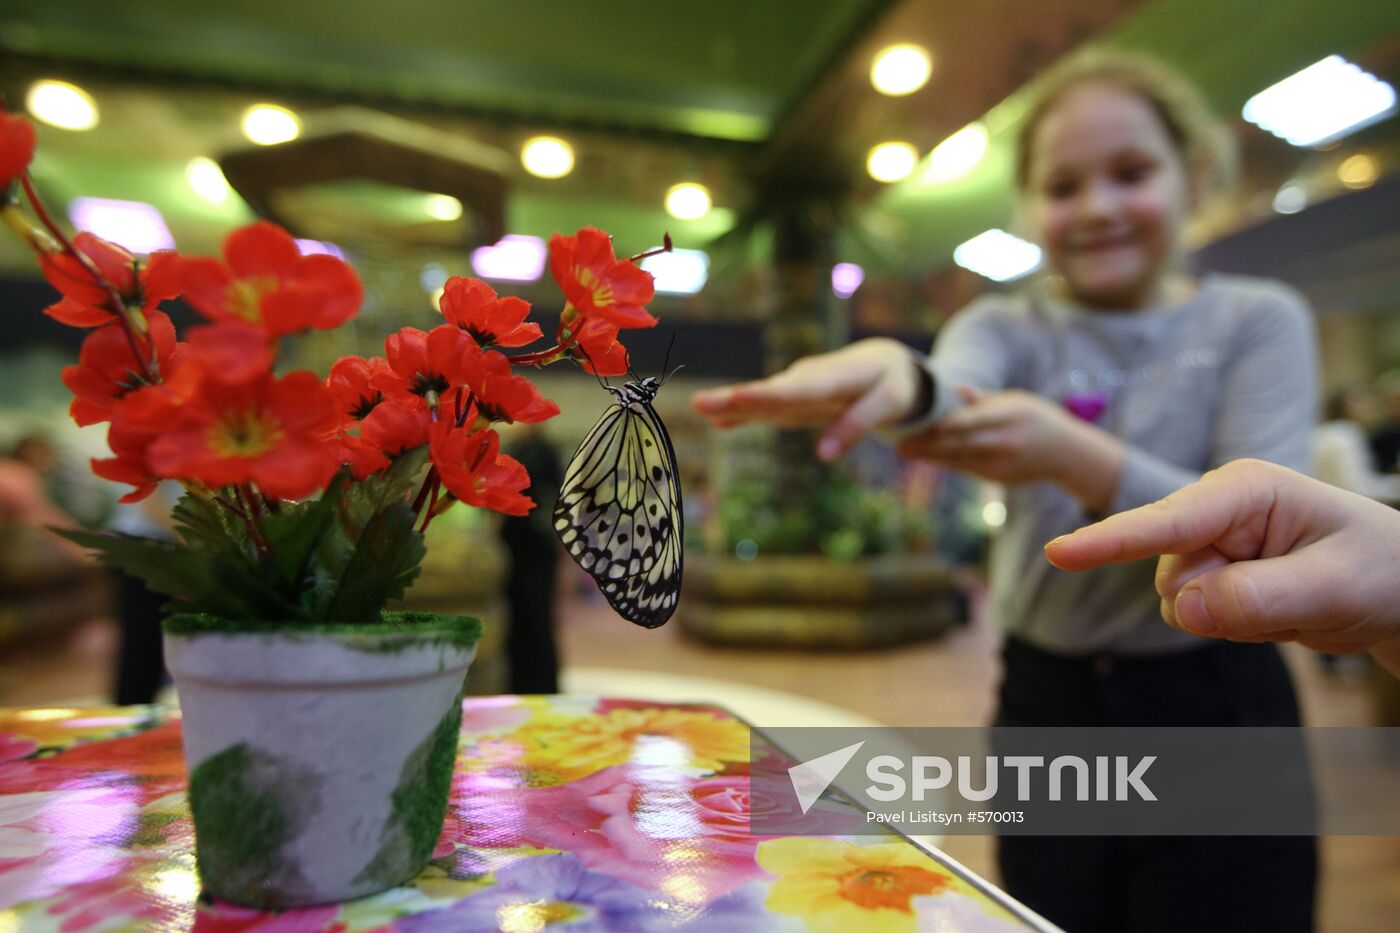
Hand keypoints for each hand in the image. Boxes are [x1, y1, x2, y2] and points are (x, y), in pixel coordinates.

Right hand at [691, 338, 921, 460]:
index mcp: (837, 376)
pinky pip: (767, 408)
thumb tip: (823, 456)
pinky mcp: (794, 399)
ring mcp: (798, 388)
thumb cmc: (893, 383)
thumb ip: (857, 425)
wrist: (884, 361)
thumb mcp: (891, 403)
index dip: (770, 395)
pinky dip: (743, 414)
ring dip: (731, 405)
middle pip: (771, 392)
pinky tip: (717, 422)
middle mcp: (809, 378)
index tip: (741, 397)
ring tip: (699, 407)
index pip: (800, 389)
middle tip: (700, 402)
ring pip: (763, 400)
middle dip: (737, 399)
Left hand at [896, 387, 1082, 484]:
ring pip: (960, 460)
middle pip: (961, 444)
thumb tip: (953, 389)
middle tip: (899, 446)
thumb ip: (984, 400)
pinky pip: (967, 468)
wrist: (1067, 453)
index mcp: (1010, 416)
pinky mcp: (999, 477)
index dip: (949, 425)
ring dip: (930, 457)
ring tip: (905, 452)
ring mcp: (1002, 463)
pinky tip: (926, 458)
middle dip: (928, 446)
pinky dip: (946, 462)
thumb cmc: (1035, 418)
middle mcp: (1005, 441)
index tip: (926, 426)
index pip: (974, 421)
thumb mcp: (1016, 400)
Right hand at [1045, 458, 1399, 665]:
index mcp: (1245, 488)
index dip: (1110, 540)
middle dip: (1224, 603)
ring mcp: (1211, 543)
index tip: (1057, 554)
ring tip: (1291, 601)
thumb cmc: (1383, 571)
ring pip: (1181, 602)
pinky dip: (1236, 626)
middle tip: (1297, 597)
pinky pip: (1196, 617)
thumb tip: (1186, 611)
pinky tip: (1276, 609)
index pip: (1167, 522)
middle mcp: (1217, 510)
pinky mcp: (1212, 573)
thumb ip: (1259, 598)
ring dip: (1233, 618)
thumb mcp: (1335, 586)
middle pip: (1173, 576)